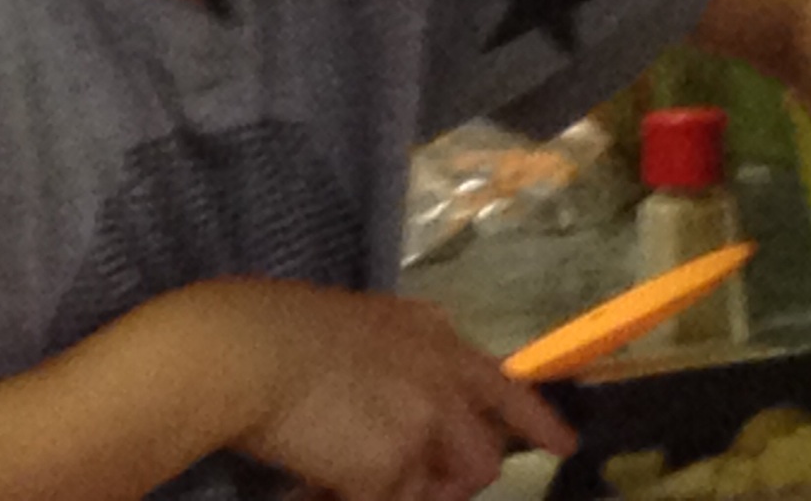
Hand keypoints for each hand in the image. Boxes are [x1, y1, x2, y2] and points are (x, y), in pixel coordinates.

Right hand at [187, 280, 576, 500]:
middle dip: (454, 481)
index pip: (503, 384)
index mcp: (433, 335)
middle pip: (483, 454)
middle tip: (410, 485)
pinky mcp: (395, 466)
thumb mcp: (360, 327)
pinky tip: (318, 487)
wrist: (246, 350)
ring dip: (412, 494)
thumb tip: (398, 412)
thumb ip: (397, 363)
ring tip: (355, 482)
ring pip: (447, 487)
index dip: (535, 420)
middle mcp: (443, 375)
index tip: (564, 445)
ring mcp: (425, 421)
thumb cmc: (278, 330)